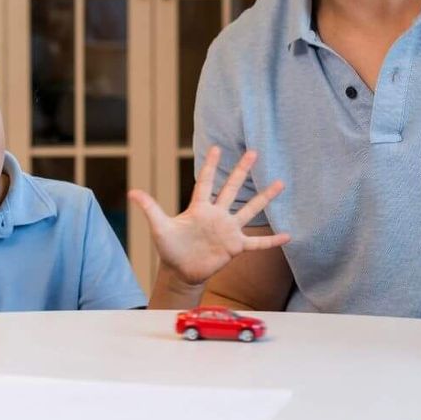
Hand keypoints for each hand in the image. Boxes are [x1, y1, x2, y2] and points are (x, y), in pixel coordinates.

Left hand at [129, 146, 289, 287]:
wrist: (180, 271)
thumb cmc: (170, 249)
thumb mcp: (159, 227)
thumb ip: (150, 208)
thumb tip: (131, 192)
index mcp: (199, 208)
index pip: (205, 182)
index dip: (210, 166)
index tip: (216, 148)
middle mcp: (217, 215)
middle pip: (232, 188)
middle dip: (242, 170)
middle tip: (254, 152)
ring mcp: (228, 230)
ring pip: (250, 209)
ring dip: (265, 198)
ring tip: (280, 183)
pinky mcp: (235, 247)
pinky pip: (257, 243)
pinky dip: (272, 241)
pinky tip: (288, 236)